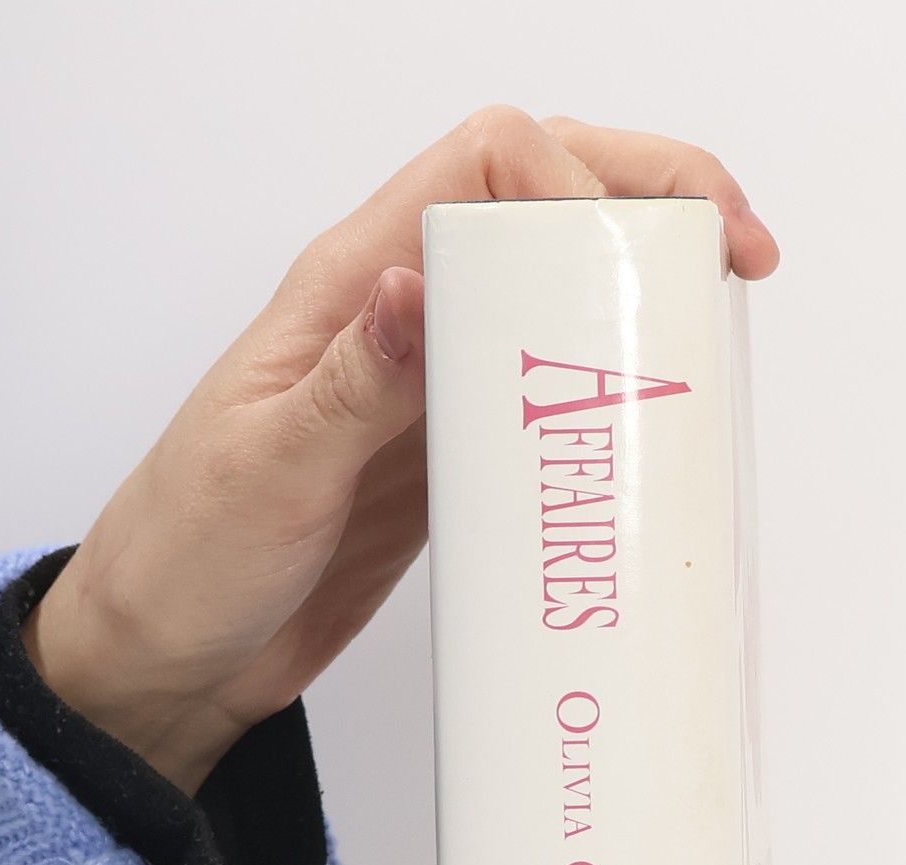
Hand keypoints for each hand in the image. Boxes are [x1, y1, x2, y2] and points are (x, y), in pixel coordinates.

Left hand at [24, 107, 779, 794]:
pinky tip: (650, 422)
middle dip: (647, 201)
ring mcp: (430, 390)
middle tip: (736, 254)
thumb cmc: (185, 556)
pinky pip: (543, 399)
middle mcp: (399, 320)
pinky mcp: (447, 462)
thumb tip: (420, 282)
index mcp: (348, 289)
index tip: (639, 252)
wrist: (169, 659)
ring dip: (638, 293)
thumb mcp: (266, 470)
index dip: (577, 177)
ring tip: (717, 328)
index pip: (482, 164)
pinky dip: (608, 394)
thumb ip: (351, 382)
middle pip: (538, 205)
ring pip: (553, 296)